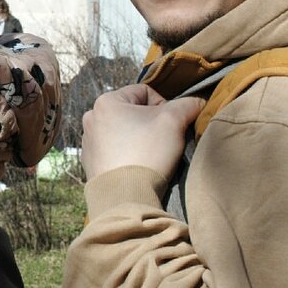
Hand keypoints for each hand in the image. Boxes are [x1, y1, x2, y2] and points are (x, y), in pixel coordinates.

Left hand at [80, 84, 205, 180]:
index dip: (164, 106)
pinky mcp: (90, 162)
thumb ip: (187, 105)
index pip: (144, 92)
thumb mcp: (174, 121)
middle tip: (163, 141)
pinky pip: (114, 151)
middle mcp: (92, 118)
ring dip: (139, 139)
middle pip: (133, 112)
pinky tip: (137, 166)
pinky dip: (127, 155)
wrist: (125, 195)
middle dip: (151, 124)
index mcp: (106, 101)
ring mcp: (89, 141)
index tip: (170, 125)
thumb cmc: (146, 152)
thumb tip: (198, 102)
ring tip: (150, 155)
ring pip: (123, 132)